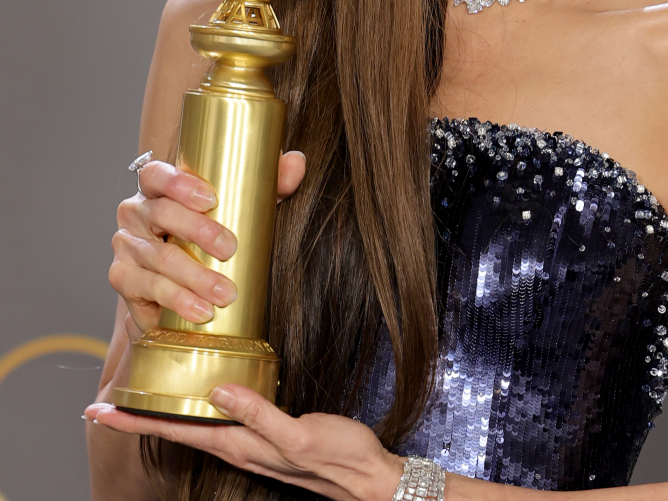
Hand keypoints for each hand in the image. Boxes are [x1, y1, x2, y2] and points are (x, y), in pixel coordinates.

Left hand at [84, 385, 403, 500]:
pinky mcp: (265, 437)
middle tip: (106, 405)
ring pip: (196, 427)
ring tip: (142, 401)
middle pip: (177, 430)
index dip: (136, 421)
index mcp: (239, 444)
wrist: (367, 476)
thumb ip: (258, 414)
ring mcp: (250, 444)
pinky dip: (199, 411)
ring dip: (166, 416)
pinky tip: (203, 400)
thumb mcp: (298, 435)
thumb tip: (218, 390)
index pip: (175, 430)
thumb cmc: (338, 457)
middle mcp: (237, 446)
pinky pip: (220, 423)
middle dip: (140, 418)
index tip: (101, 412)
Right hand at [109, 152, 306, 333]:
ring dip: (194, 276)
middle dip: (198, 231)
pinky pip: (148, 287)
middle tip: (230, 249)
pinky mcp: (124, 278)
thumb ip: (268, 184)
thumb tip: (295, 163)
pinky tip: (201, 310)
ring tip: (226, 293)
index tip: (211, 200)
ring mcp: (127, 246)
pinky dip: (178, 299)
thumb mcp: (244, 208)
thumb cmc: (212, 236)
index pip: (157, 175)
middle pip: (160, 213)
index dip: (179, 183)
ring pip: (158, 257)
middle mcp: (136, 213)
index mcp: (159, 189)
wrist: (180, 287)